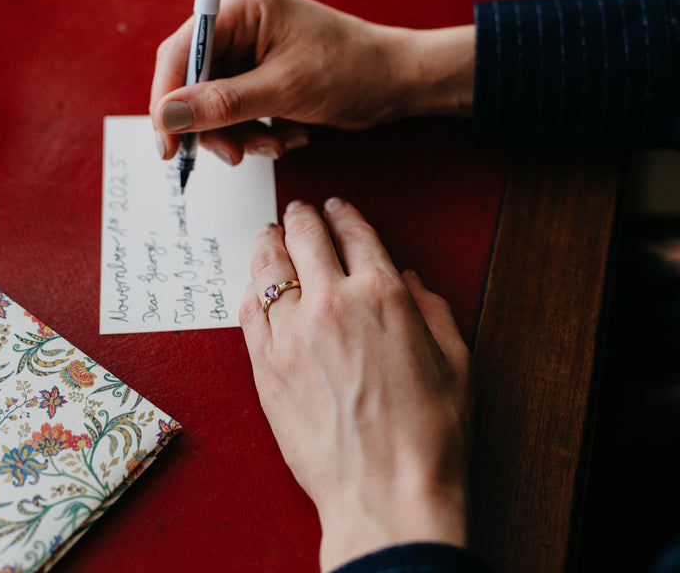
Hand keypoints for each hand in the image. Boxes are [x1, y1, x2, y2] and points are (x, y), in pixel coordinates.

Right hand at [150, 0, 474, 163]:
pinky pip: (238, 108)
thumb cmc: (351, 71)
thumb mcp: (283, 91)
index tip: (168, 146)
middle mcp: (240, 20)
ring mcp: (251, 46)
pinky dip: (259, 129)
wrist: (397, 81)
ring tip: (279, 144)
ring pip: (215, 102)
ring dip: (241, 132)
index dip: (167, 99)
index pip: (181, 51)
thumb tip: (167, 115)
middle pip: (194, 81)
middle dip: (215, 123)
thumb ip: (221, 104)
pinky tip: (292, 133)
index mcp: (241, 6)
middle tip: (237, 154)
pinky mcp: (263, 71)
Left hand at [240, 198, 471, 571]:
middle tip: (298, 210)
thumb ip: (432, 311)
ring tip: (269, 235)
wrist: (386, 496)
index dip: (344, 214)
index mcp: (382, 295)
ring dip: (269, 242)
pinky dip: (251, 288)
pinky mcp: (265, 366)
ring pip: (268, 265)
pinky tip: (255, 285)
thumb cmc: (429, 437)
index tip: (337, 208)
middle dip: (301, 216)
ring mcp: (292, 333)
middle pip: (305, 236)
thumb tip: (412, 283)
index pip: (355, 234)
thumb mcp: (455, 362)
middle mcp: (333, 302)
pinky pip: (248, 310)